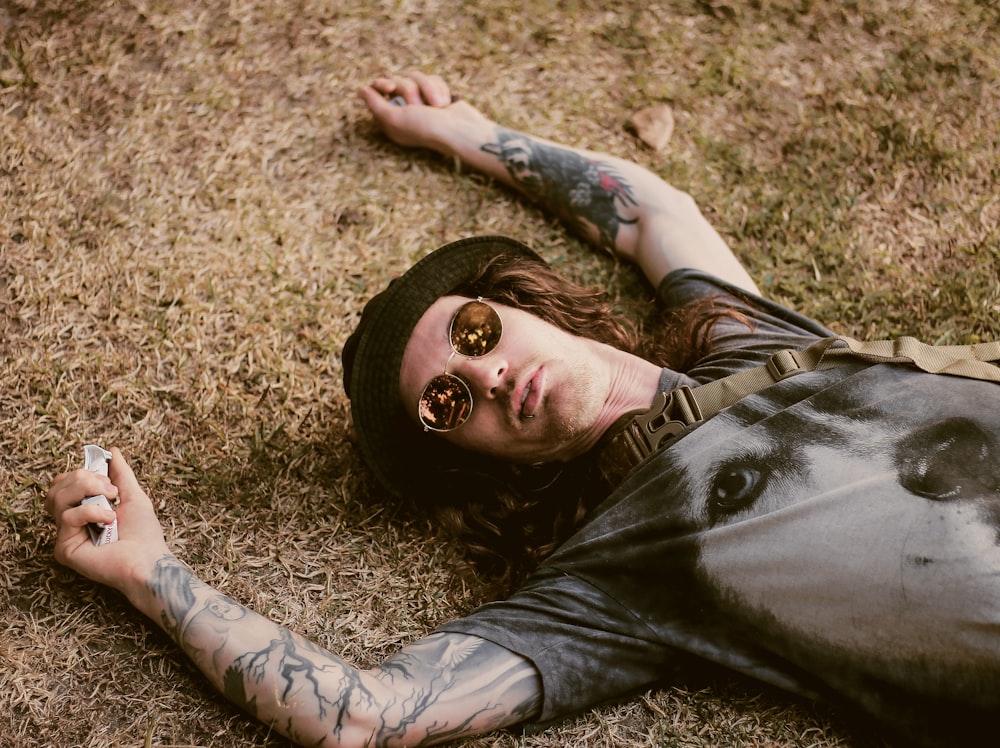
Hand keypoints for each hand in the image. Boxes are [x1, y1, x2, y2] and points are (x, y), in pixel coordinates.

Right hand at [46, 448, 169, 602]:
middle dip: (84, 478)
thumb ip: (120, 473)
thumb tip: (113, 451)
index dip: (83, 473)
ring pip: (57, 497)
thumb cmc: (144, 532)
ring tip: (111, 501)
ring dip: (87, 490)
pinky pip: (68, 517)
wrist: (148, 559)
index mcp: (85, 507)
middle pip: (57, 486)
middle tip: (110, 489)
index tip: (108, 477)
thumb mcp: (133, 494)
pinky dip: (91, 512)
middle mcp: (73, 521)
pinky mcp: (64, 548)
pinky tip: (109, 520)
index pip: (65, 482)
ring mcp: (67, 534)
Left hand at [358, 71, 488, 152]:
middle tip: (417, 105)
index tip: (389, 87)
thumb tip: (360, 89)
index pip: (376, 91)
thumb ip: (374, 104)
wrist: (460, 130)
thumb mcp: (394, 119)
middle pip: (396, 80)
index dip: (381, 84)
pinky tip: (446, 103)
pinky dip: (439, 89)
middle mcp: (404, 109)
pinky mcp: (437, 93)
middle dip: (408, 89)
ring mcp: (422, 101)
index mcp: (391, 118)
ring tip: (437, 106)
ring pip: (414, 76)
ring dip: (426, 89)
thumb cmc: (426, 129)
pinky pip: (432, 78)